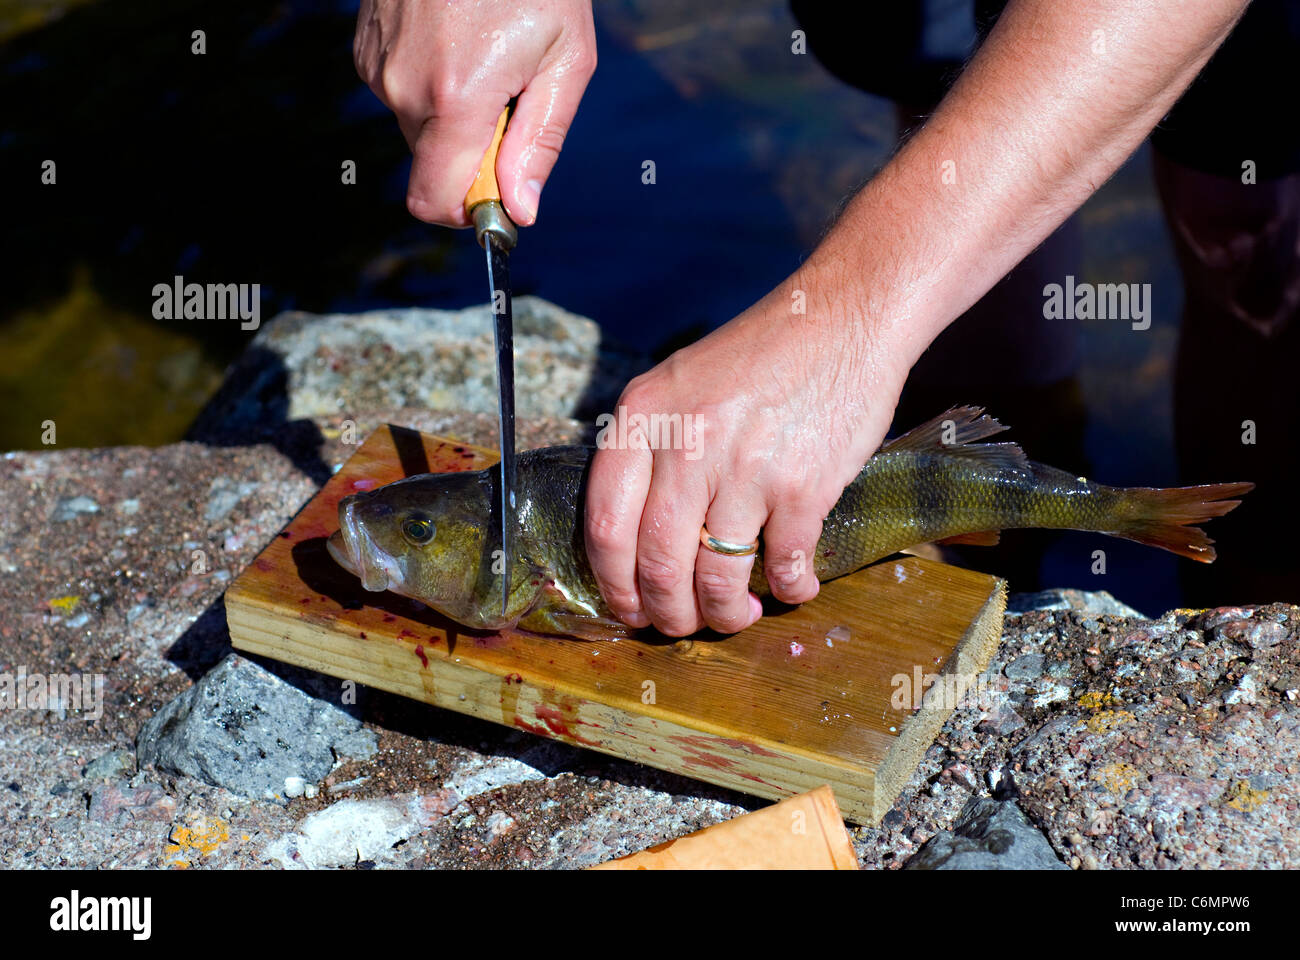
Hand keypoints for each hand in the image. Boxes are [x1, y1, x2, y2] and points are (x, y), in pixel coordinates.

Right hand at [354, 0, 596, 226]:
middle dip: (472, 152)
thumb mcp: (566, 61)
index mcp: (456, 98)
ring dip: (453, 113)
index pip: (433, 200)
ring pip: (418, 128)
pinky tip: (456, 38)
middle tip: (509, 97)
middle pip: (432, 166)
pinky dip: (431, 82)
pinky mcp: (366, 46)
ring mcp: (377, 64)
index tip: (496, 196)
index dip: (465, 212)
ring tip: (484, 54)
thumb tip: (520, 210)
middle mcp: (403, 88)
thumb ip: (539, 143)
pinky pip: (400, 92)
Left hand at [583, 269, 908, 636]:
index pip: (605, 522)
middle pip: (658, 562)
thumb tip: (634, 537)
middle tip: (682, 625)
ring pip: (718, 575)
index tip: (629, 607)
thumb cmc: (763, 354)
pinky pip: (785, 564)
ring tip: (737, 614)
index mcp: (645, 415)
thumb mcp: (681, 381)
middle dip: (669, 612)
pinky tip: (793, 589)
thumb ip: (651, 446)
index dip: (613, 582)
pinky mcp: (803, 486)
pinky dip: (790, 590)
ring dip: (726, 613)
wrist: (845, 316)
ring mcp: (745, 467)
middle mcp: (686, 443)